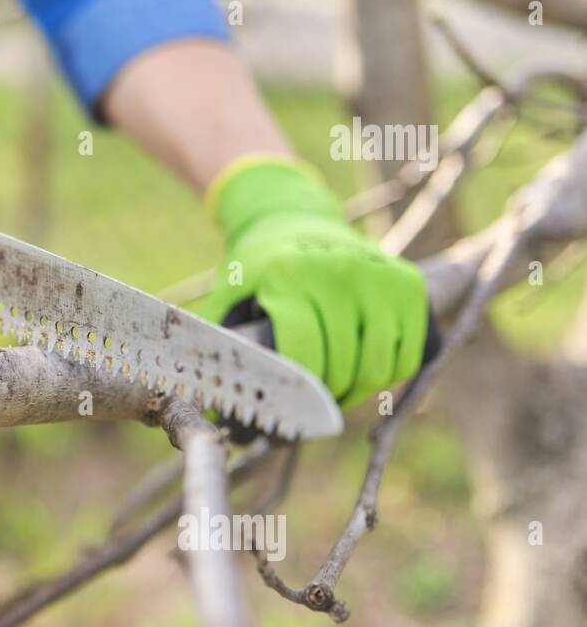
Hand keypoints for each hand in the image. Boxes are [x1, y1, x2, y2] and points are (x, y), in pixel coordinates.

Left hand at [198, 155, 427, 408]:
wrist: (296, 217)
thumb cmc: (259, 266)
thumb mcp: (231, 290)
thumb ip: (221, 339)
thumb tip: (215, 404)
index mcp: (291, 276)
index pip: (304, 351)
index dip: (297, 391)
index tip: (287, 409)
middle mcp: (340, 272)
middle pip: (344, 364)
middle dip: (324, 397)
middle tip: (309, 406)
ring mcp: (379, 276)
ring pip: (380, 365)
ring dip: (358, 391)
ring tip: (335, 392)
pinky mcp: (408, 284)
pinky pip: (411, 352)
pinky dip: (390, 374)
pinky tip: (364, 370)